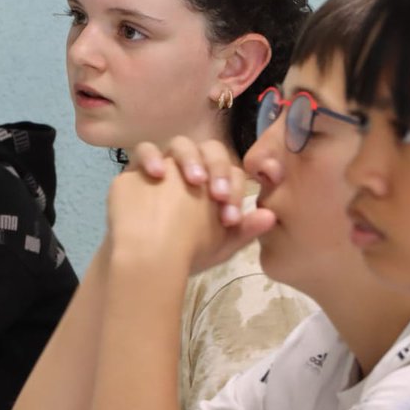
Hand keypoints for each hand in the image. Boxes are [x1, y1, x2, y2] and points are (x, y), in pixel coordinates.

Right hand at [108, 138, 274, 273]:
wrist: (146, 264)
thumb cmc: (184, 254)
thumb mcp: (219, 246)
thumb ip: (245, 231)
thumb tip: (271, 217)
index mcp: (213, 185)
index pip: (230, 173)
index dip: (234, 190)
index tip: (229, 217)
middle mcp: (192, 171)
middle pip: (209, 150)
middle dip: (217, 168)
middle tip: (217, 194)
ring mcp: (166, 167)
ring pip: (180, 144)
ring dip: (190, 158)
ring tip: (193, 181)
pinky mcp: (138, 170)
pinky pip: (144, 150)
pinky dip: (152, 157)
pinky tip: (158, 174)